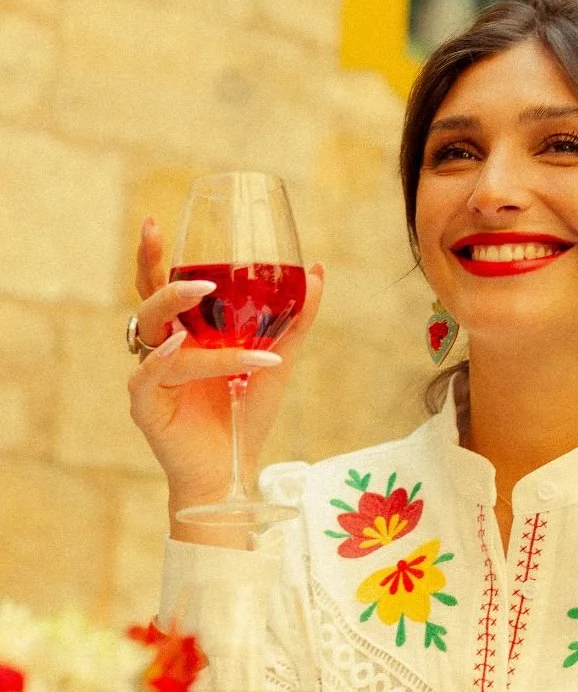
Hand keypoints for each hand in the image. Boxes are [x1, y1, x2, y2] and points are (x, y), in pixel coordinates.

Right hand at [127, 217, 322, 530]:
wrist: (234, 468)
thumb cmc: (246, 412)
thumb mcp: (279, 359)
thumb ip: (295, 318)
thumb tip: (317, 270)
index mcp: (186, 332)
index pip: (162, 286)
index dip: (153, 256)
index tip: (155, 222)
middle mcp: (163, 348)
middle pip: (147, 300)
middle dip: (155, 270)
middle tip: (189, 256)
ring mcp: (151, 375)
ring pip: (156, 333)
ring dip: (179, 308)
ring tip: (206, 291)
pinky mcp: (146, 406)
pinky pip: (147, 375)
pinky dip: (163, 359)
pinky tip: (180, 346)